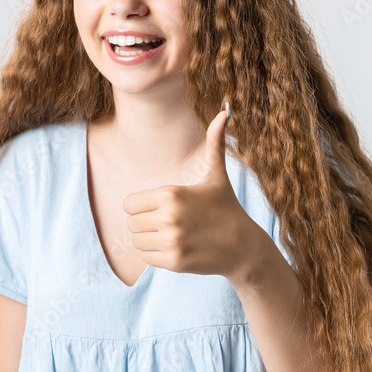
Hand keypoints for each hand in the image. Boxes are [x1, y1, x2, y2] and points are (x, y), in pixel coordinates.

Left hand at [122, 103, 260, 278]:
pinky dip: (157, 255)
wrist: (243, 247)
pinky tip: (177, 249)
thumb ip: (214, 144)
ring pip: (137, 241)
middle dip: (145, 224)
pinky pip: (146, 258)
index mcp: (171, 193)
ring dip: (149, 240)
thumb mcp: (217, 176)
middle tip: (168, 223)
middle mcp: (169, 216)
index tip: (160, 208)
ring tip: (172, 236)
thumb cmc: (225, 208)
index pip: (129, 204)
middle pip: (131, 223)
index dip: (142, 206)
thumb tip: (225, 110)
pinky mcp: (174, 261)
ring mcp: (172, 240)